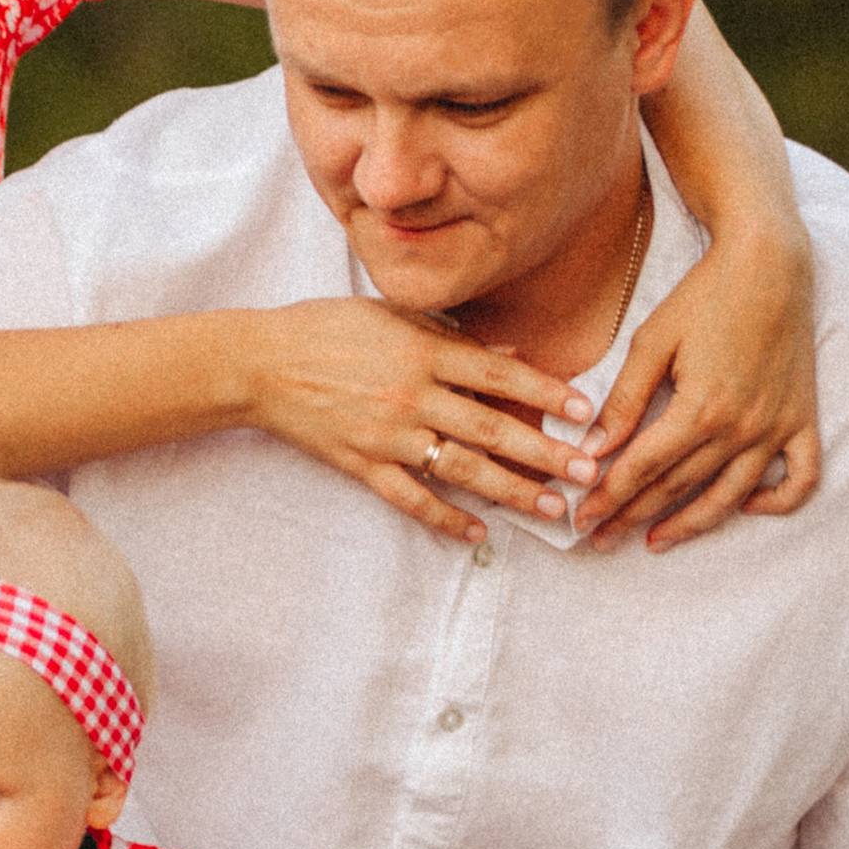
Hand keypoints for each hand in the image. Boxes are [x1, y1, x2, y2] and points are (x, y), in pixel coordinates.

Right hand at [245, 301, 602, 548]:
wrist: (259, 363)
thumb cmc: (326, 327)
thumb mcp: (391, 315)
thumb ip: (451, 335)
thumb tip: (511, 356)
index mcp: (423, 350)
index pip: (499, 376)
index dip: (546, 393)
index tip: (585, 411)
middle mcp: (411, 395)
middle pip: (491, 429)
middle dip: (545, 453)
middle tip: (588, 472)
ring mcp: (387, 434)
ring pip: (461, 470)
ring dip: (512, 492)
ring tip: (552, 508)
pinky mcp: (361, 464)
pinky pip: (411, 498)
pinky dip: (445, 518)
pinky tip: (478, 532)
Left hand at [575, 224, 821, 549]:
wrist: (769, 264)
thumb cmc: (704, 296)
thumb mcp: (652, 341)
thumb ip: (624, 400)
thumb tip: (594, 450)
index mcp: (699, 409)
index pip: (643, 469)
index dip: (609, 496)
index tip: (582, 517)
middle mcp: (741, 428)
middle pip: (679, 487)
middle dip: (634, 516)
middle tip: (600, 539)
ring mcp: (776, 428)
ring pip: (731, 497)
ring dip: (691, 525)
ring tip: (654, 541)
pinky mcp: (802, 420)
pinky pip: (800, 479)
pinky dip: (776, 502)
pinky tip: (745, 507)